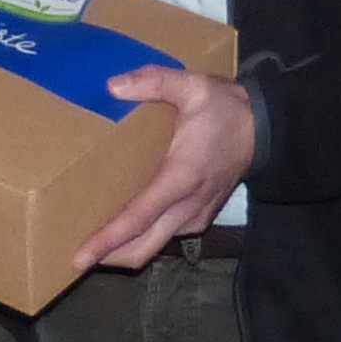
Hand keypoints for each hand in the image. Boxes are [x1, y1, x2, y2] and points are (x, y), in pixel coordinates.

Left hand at [74, 68, 257, 271]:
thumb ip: (154, 82)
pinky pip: (165, 237)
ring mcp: (196, 217)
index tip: (81, 257)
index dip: (108, 240)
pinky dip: (142, 239)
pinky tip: (124, 227)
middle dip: (108, 258)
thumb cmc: (226, 110)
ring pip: (154, 246)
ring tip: (93, 243)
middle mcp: (187, 206)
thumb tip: (114, 86)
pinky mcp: (200, 218)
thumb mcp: (193, 86)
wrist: (265, 129)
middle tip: (75, 259)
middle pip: (143, 247)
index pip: (138, 218)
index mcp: (181, 178)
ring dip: (124, 250)